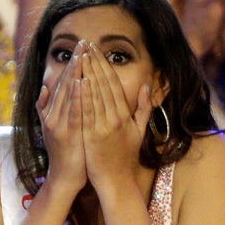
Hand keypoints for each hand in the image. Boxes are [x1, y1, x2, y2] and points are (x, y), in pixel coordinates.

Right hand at [36, 41, 86, 192]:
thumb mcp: (52, 129)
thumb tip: (44, 87)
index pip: (63, 84)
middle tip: (83, 43)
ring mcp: (59, 125)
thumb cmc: (66, 153)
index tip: (80, 48)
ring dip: (76, 74)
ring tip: (83, 55)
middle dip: (75, 63)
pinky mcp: (68, 134)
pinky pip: (74, 112)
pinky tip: (82, 82)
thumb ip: (46, 108)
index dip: (71, 65)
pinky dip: (77, 97)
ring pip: (68, 95)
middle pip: (65, 85)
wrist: (65, 178)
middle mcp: (53, 116)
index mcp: (52, 113)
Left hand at [80, 42, 151, 192]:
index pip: (114, 83)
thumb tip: (147, 86)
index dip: (104, 64)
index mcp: (125, 115)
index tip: (96, 50)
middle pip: (103, 84)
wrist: (116, 180)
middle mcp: (115, 118)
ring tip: (80, 55)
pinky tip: (77, 81)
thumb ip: (144, 108)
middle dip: (94, 62)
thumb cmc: (125, 157)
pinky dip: (82, 96)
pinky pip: (86, 111)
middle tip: (86, 44)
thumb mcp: (139, 131)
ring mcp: (103, 126)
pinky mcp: (91, 135)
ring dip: (86, 73)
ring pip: (94, 94)